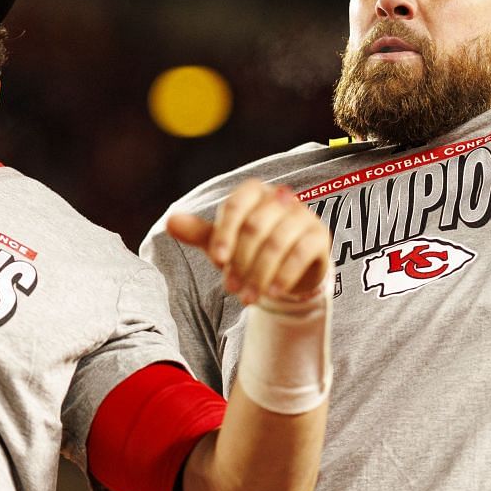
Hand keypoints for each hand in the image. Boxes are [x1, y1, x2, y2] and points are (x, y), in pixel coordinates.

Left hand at [168, 181, 330, 307]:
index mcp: (254, 192)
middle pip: (256, 227)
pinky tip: (273, 292)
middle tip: (231, 289)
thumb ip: (200, 233)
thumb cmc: (251, 249)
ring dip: (260, 273)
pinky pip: (301, 252)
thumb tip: (170, 222)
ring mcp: (303, 215)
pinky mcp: (319, 236)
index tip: (217, 260)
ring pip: (278, 242)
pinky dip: (284, 274)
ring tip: (247, 298)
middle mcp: (281, 198)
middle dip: (241, 261)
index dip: (225, 232)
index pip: (237, 205)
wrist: (288, 268)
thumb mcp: (224, 243)